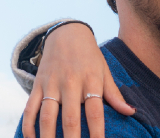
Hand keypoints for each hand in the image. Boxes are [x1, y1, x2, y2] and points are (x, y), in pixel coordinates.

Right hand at [22, 23, 133, 137]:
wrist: (66, 33)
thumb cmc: (89, 56)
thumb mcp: (104, 71)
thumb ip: (114, 94)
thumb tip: (131, 112)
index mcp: (90, 80)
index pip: (95, 112)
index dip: (97, 132)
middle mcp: (70, 83)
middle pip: (70, 118)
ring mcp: (51, 84)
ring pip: (47, 116)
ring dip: (47, 137)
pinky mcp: (37, 85)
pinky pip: (29, 108)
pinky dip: (28, 125)